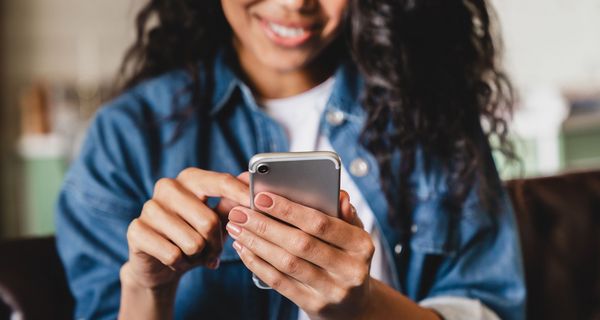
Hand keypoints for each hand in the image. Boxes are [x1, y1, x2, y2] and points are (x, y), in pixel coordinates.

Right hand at [121, 169, 249, 289]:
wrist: (159, 263)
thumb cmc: (193, 236)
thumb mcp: (217, 220)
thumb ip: (232, 202)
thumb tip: (250, 179)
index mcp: (190, 178)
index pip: (220, 182)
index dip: (241, 195)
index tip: (257, 206)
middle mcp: (168, 186)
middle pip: (209, 221)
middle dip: (216, 244)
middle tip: (213, 252)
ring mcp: (149, 207)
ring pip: (192, 242)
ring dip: (198, 256)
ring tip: (192, 254)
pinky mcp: (136, 230)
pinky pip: (173, 254)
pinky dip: (180, 264)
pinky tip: (175, 260)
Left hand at [226, 190, 374, 319]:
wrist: (354, 305)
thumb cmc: (347, 258)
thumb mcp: (354, 234)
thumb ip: (343, 213)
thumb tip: (338, 194)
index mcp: (361, 245)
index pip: (321, 223)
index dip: (289, 210)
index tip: (261, 197)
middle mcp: (350, 269)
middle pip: (300, 244)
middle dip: (265, 225)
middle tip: (239, 213)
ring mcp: (332, 290)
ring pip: (287, 263)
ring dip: (256, 244)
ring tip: (237, 228)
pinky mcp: (314, 305)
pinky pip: (280, 282)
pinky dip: (258, 264)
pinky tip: (244, 249)